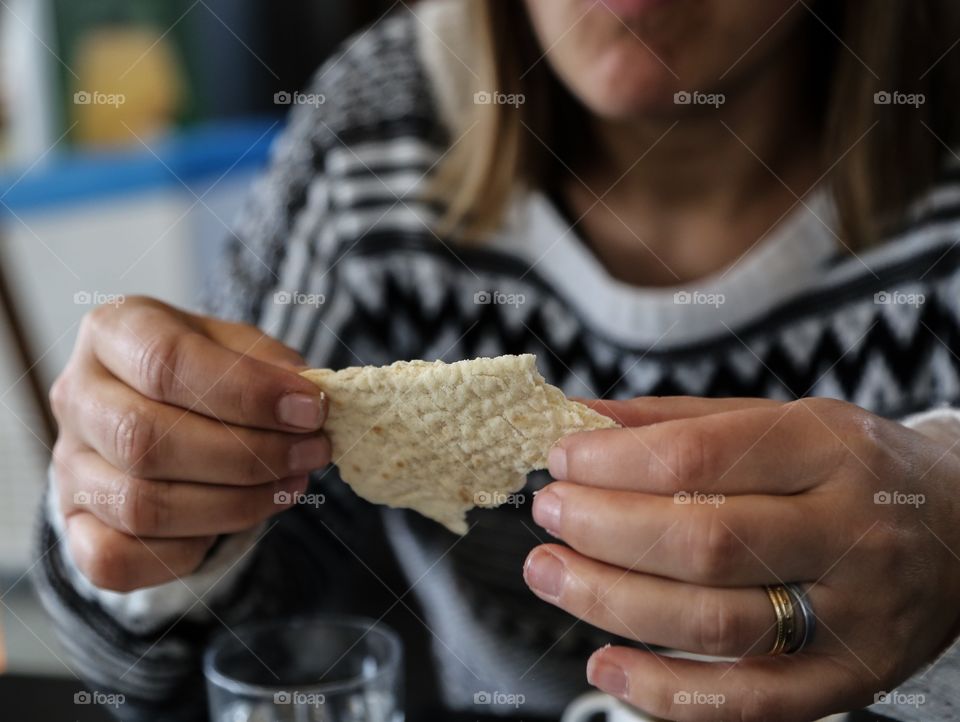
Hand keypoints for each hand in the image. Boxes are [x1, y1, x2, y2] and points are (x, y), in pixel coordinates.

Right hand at [51, 297, 329, 591]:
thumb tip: (305, 397)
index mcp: (112, 332)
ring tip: (292, 483)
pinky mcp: (75, 527)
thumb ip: (270, 364)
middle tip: (311, 451)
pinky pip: (117, 560)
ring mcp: (67, 468)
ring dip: (234, 504)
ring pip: (140, 506)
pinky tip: (236, 522)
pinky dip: (187, 552)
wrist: (160, 414)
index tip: (312, 409)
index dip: (247, 392)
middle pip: (146, 439)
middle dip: (248, 455)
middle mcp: (77, 397)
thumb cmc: (206, 374)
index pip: (166, 361)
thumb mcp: (239, 347)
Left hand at [524, 396, 959, 721]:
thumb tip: (580, 418)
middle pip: (702, 541)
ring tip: (550, 575)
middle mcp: (848, 530)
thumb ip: (679, 421)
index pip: (699, 457)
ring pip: (715, 622)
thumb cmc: (850, 465)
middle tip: (546, 516)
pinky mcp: (849, 678)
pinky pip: (750, 701)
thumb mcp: (780, 419)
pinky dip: (667, 693)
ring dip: (613, 604)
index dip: (613, 463)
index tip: (559, 461)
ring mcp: (854, 614)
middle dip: (603, 530)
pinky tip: (605, 666)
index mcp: (828, 448)